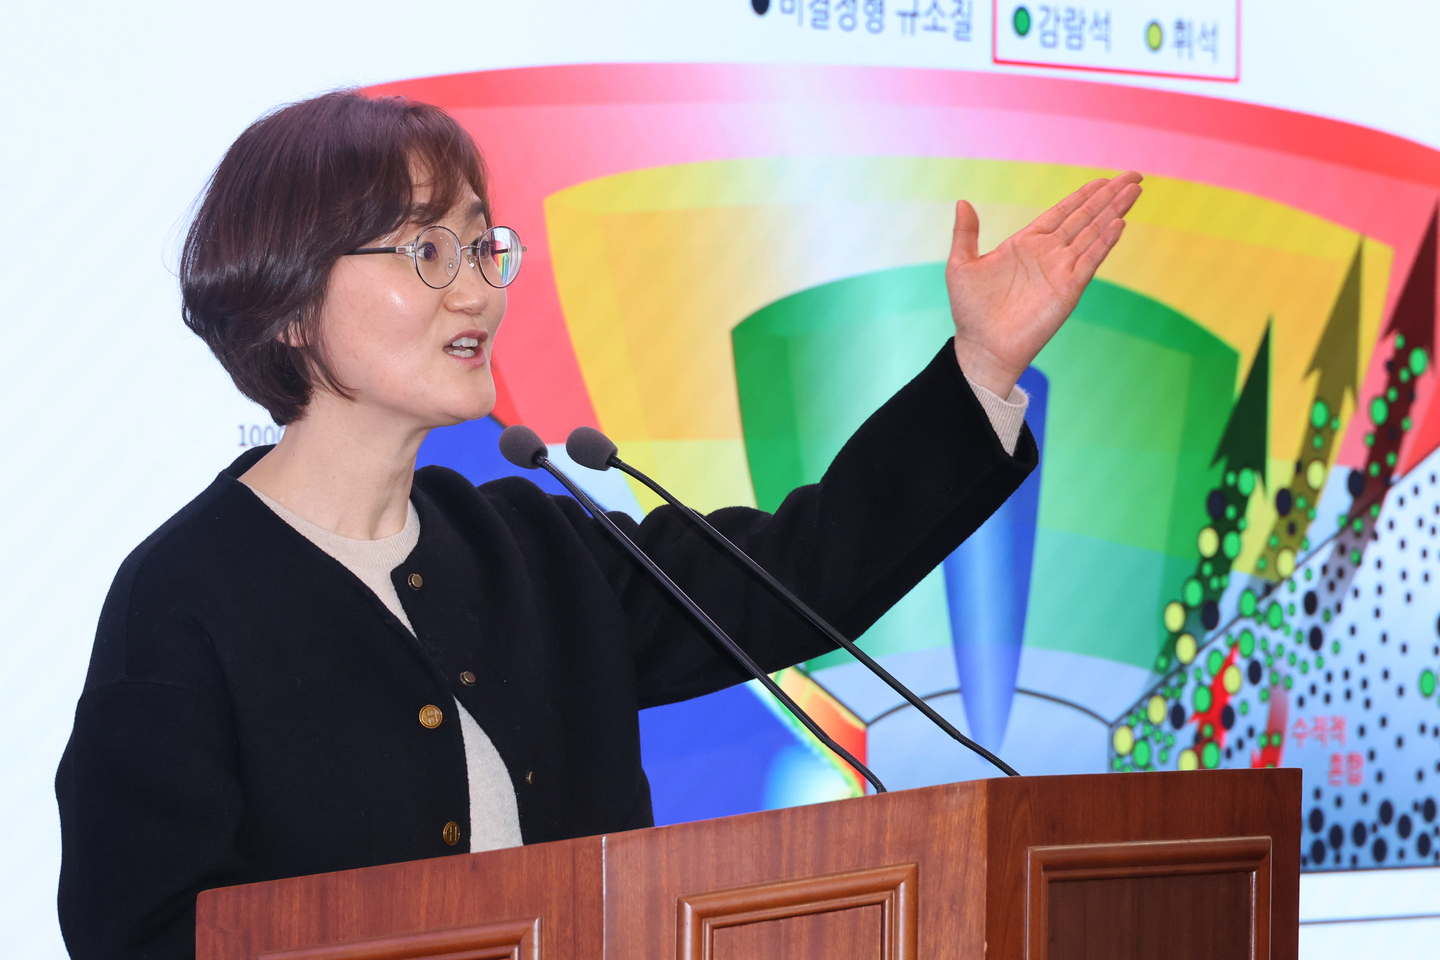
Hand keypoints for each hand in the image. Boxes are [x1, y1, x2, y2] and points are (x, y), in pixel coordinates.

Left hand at [946, 171, 1142, 395]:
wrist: (982, 347)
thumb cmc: (970, 311)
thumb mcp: (961, 266)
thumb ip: (966, 233)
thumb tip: (962, 202)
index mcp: (1026, 244)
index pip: (1063, 212)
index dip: (1084, 195)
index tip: (1105, 179)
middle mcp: (1048, 254)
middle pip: (1085, 217)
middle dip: (1109, 196)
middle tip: (1134, 175)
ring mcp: (1061, 271)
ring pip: (1093, 233)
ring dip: (1114, 212)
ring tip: (1134, 191)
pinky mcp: (1068, 289)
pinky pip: (1090, 260)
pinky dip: (1105, 242)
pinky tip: (1119, 223)